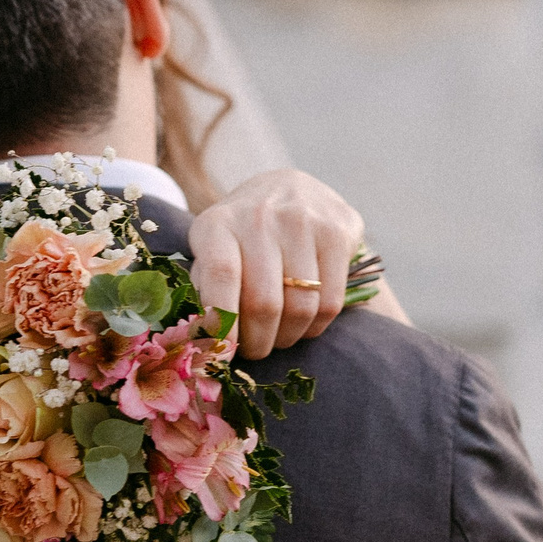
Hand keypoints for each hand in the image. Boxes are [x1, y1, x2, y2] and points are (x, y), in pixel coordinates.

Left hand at [188, 169, 366, 358]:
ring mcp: (303, 221)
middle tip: (254, 351)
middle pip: (264, 302)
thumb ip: (204, 289)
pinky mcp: (338, 231)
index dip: (223, 323)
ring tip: (278, 337)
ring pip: (301, 308)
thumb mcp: (211, 251)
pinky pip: (330, 302)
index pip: (221, 276)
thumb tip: (204, 340)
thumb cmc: (241, 235)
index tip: (223, 354)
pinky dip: (315, 327)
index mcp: (218, 224)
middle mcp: (260, 216)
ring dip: (287, 338)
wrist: (287, 188)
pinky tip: (304, 322)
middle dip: (258, 343)